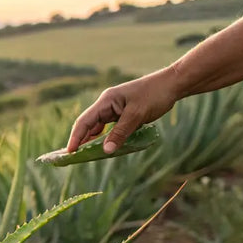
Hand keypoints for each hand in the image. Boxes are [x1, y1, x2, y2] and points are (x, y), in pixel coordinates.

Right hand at [66, 67, 182, 153]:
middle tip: (73, 158)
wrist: (172, 85)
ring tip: (84, 156)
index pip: (85, 121)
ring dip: (92, 141)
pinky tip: (104, 148)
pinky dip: (106, 138)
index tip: (69, 152)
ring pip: (98, 128)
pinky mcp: (123, 114)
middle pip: (88, 125)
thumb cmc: (154, 95)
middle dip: (80, 140)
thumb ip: (120, 133)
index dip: (75, 137)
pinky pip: (110, 128)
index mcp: (106, 101)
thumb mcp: (136, 115)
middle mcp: (107, 105)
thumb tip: (105, 151)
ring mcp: (115, 109)